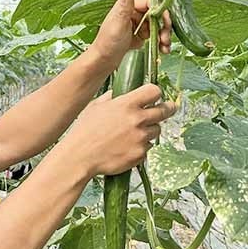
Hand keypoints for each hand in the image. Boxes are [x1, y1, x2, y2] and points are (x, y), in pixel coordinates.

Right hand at [62, 84, 176, 176]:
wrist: (80, 157)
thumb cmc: (84, 131)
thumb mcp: (95, 106)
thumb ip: (112, 97)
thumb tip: (123, 92)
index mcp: (126, 104)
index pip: (154, 91)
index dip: (155, 93)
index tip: (155, 96)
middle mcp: (137, 120)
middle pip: (165, 110)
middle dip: (167, 109)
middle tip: (168, 109)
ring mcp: (140, 138)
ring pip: (156, 130)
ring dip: (149, 130)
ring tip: (133, 134)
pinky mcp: (140, 154)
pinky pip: (147, 147)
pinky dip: (140, 147)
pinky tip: (125, 147)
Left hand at [77, 0, 171, 73]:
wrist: (103, 61)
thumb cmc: (107, 43)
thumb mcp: (118, 24)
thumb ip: (124, 8)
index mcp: (127, 7)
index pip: (150, 2)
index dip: (160, 11)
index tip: (166, 21)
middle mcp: (133, 13)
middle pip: (156, 14)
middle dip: (164, 25)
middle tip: (165, 37)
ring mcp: (137, 24)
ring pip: (157, 25)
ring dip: (164, 35)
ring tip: (164, 46)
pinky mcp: (139, 35)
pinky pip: (154, 35)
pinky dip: (160, 41)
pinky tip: (162, 49)